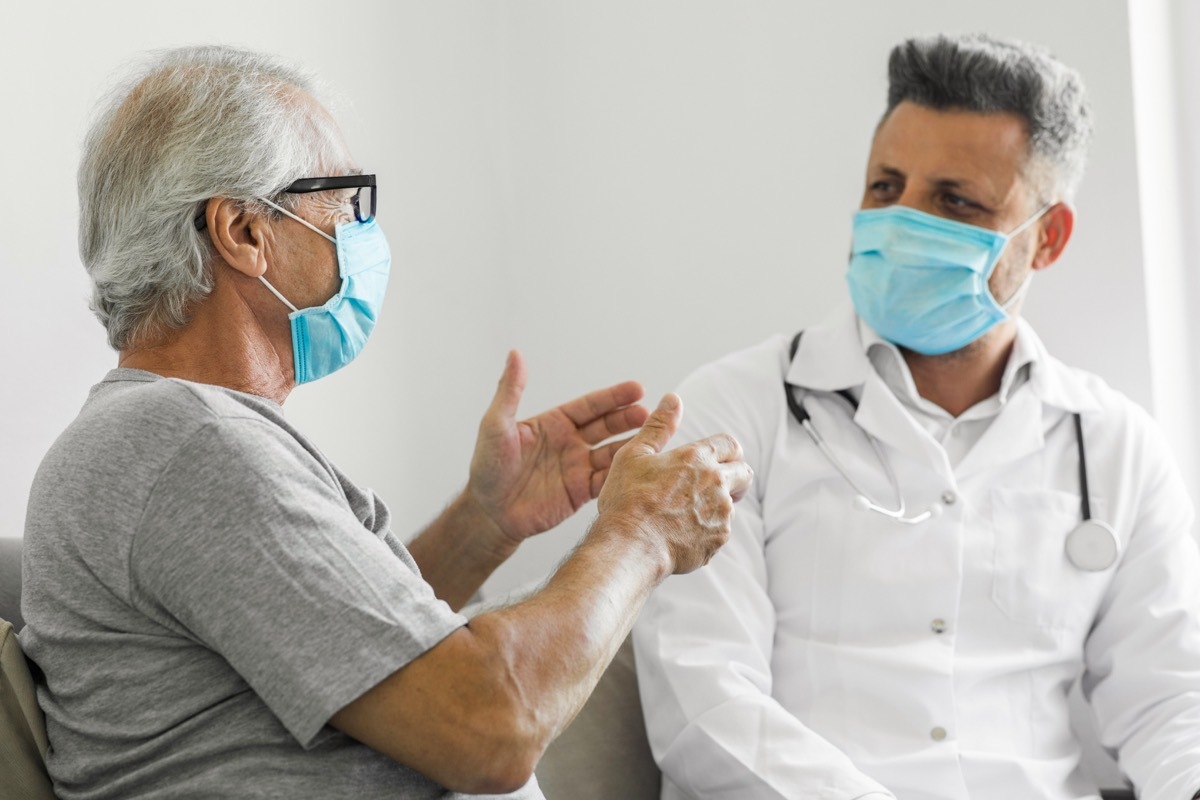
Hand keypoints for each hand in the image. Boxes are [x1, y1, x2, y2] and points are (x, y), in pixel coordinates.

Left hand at [466, 351, 650, 545]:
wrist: (488, 512)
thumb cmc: (487, 467)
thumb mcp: (496, 424)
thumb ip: (510, 390)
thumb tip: (515, 353)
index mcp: (554, 423)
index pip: (590, 406)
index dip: (613, 397)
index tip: (638, 388)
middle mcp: (570, 442)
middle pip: (607, 426)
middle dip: (629, 419)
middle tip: (651, 413)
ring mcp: (577, 467)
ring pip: (612, 452)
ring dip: (632, 444)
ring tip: (654, 438)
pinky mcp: (580, 492)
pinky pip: (607, 480)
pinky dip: (625, 473)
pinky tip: (641, 468)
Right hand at [597, 393, 752, 573]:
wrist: (631, 546)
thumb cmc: (628, 500)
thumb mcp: (635, 454)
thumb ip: (658, 425)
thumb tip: (673, 398)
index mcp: (697, 458)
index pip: (730, 444)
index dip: (727, 450)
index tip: (719, 458)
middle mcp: (716, 483)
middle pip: (744, 473)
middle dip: (735, 476)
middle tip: (715, 484)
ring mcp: (721, 513)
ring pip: (731, 504)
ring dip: (718, 505)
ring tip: (687, 513)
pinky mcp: (718, 539)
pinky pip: (721, 531)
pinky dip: (708, 530)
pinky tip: (684, 533)